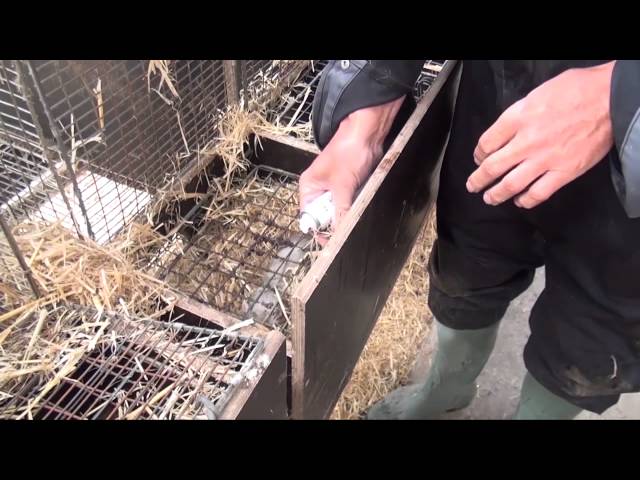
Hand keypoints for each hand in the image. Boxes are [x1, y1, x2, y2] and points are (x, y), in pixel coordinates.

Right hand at [299, 97, 404, 242]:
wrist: (367, 133)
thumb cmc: (349, 152)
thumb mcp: (342, 186)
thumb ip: (339, 212)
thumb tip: (338, 234)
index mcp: (309, 187)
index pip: (309, 217)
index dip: (319, 230)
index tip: (332, 241)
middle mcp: (319, 189)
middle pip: (324, 216)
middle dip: (335, 222)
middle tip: (347, 228)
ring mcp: (334, 187)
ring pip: (339, 210)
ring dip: (347, 213)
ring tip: (355, 213)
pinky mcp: (349, 185)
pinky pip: (350, 202)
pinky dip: (355, 205)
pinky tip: (360, 204)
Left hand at [466, 61, 614, 208]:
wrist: (609, 99)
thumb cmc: (577, 90)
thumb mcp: (536, 94)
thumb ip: (518, 115)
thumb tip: (506, 131)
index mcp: (517, 118)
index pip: (486, 143)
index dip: (478, 154)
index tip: (478, 158)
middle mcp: (526, 142)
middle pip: (492, 167)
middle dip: (478, 179)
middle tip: (472, 185)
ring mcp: (544, 160)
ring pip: (510, 185)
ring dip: (495, 194)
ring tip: (488, 198)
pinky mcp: (563, 172)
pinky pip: (538, 194)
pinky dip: (525, 201)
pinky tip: (520, 201)